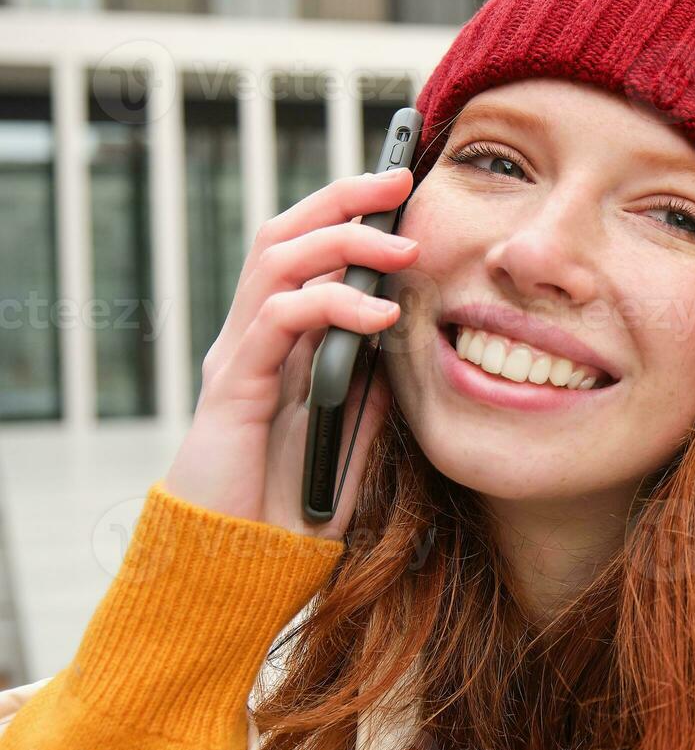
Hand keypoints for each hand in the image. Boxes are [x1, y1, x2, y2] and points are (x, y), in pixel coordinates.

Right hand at [162, 168, 418, 539]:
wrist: (238, 569)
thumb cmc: (291, 507)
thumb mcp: (352, 436)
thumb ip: (371, 388)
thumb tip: (405, 342)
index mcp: (279, 344)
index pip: (306, 250)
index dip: (347, 211)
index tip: (405, 188)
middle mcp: (252, 338)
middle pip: (284, 233)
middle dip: (343, 198)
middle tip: (401, 181)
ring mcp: (239, 359)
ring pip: (276, 261)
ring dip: (343, 241)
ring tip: (403, 247)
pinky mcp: (233, 389)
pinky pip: (278, 321)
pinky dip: (330, 304)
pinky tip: (379, 315)